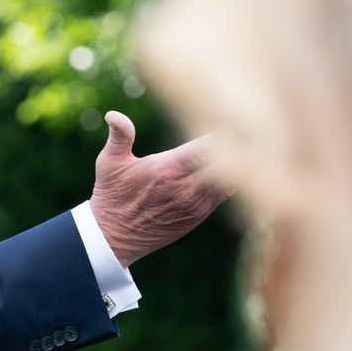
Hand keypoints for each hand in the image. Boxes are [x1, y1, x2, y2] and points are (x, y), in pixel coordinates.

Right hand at [89, 111, 226, 266]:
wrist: (114, 236)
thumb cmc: (112, 194)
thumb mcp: (109, 162)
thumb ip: (119, 135)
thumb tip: (112, 114)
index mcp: (168, 169)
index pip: (210, 145)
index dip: (223, 131)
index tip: (226, 118)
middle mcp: (186, 187)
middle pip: (227, 161)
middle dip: (235, 144)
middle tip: (241, 128)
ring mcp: (195, 203)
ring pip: (231, 179)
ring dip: (237, 163)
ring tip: (242, 145)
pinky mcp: (199, 215)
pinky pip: (225, 194)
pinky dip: (231, 180)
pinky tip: (232, 167)